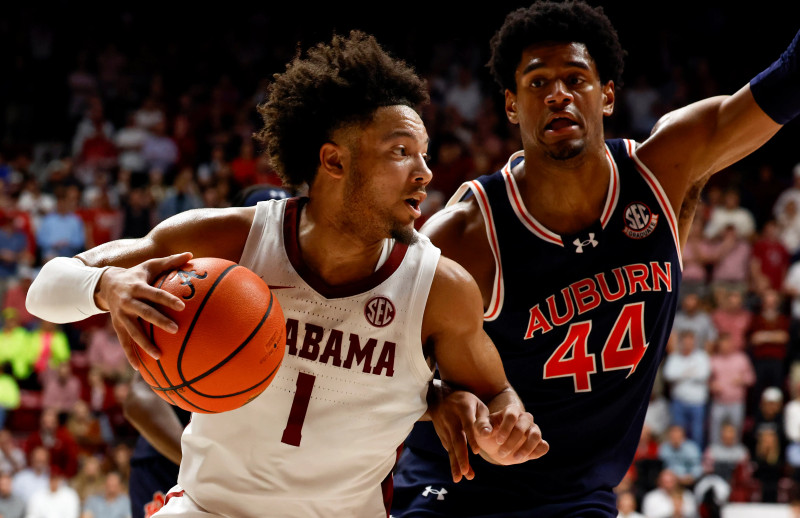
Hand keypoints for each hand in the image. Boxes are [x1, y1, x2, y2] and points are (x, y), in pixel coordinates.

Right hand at [96, 252, 191, 369]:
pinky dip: (130, 355)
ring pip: (133, 332)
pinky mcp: (117, 326)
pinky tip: (139, 368)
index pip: (154, 294)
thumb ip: (170, 261)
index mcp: (137, 287)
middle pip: (144, 313)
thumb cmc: (135, 274)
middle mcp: (128, 302)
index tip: (182, 306)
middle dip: (159, 321)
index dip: (167, 300)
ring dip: (145, 344)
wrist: (104, 284)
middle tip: (176, 329)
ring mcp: (121, 316)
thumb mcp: (150, 265)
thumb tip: (191, 254)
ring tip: (159, 356)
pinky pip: (124, 342)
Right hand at [428, 389, 482, 482]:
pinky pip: (448, 450)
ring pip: (450, 448)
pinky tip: (459, 473)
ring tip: (460, 478)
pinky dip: (454, 461)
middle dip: (461, 456)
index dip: (471, 437)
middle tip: (465, 472)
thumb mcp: (476, 404)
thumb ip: (483, 419)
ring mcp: (444, 428)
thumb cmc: (465, 402)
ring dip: (456, 464)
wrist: (439, 397)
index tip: (477, 452)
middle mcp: (451, 419)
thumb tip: (488, 434)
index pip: (468, 424)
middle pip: (456, 439)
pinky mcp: (441, 435)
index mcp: (463, 408)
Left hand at [473, 403, 548, 465]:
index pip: (512, 415)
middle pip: (523, 426)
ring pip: (536, 435)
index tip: (497, 441)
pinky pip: (544, 446)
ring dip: (526, 448)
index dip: (505, 428)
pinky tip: (527, 457)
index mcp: (511, 411)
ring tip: (515, 458)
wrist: (495, 447)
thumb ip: (480, 427)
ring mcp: (533, 430)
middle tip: (501, 452)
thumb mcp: (479, 429)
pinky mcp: (538, 443)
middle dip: (512, 441)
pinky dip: (538, 451)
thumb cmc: (487, 434)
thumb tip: (487, 432)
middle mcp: (524, 418)